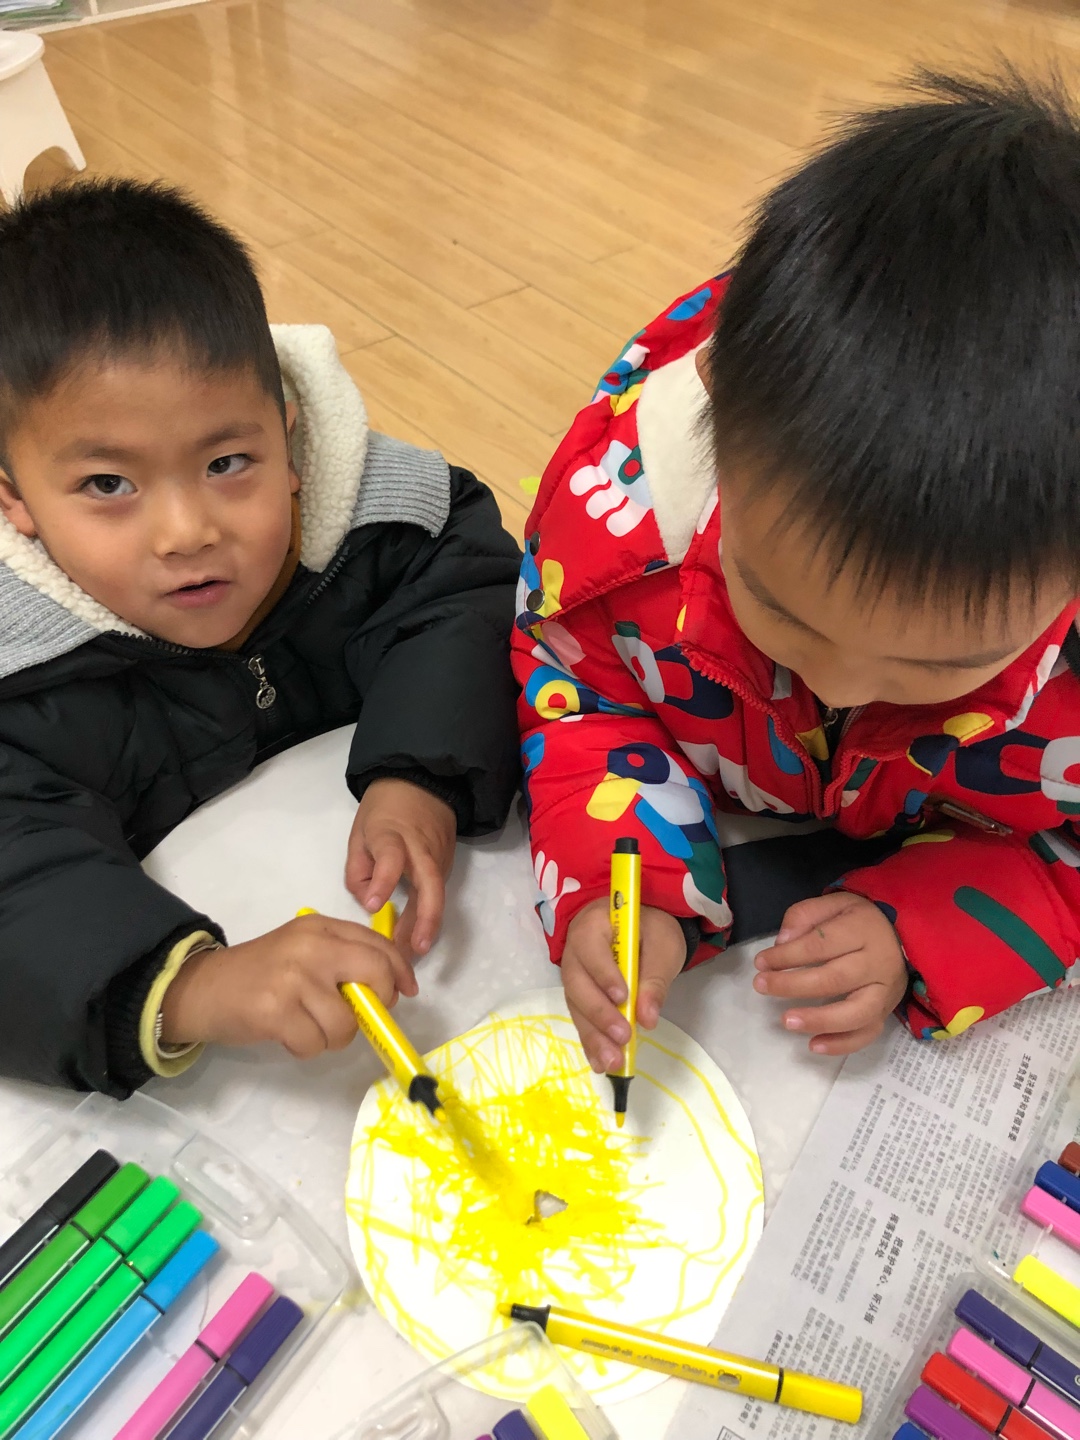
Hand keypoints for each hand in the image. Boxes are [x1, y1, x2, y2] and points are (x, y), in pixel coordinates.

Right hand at [160, 912, 417, 1057]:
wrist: (202, 988)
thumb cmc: (259, 973)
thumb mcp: (302, 949)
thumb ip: (342, 958)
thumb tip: (390, 988)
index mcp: (321, 927)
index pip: (378, 945)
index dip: (399, 972)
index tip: (404, 992)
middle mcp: (311, 946)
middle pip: (375, 974)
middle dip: (377, 1003)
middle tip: (359, 1016)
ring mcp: (293, 978)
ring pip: (345, 1022)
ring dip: (333, 1037)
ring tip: (308, 1028)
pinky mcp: (276, 1011)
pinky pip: (316, 1043)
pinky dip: (307, 1048)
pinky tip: (289, 1036)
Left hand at [345, 779, 456, 956]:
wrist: (425, 783)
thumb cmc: (384, 809)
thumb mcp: (359, 831)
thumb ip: (358, 868)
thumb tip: (369, 904)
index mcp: (392, 834)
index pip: (391, 857)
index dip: (383, 881)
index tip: (375, 907)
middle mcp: (421, 848)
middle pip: (430, 883)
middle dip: (425, 918)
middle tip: (416, 949)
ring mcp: (438, 857)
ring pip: (436, 895)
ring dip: (424, 926)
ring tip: (408, 957)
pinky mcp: (446, 865)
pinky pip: (436, 894)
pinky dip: (426, 918)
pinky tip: (414, 938)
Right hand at [562, 899, 684, 1072]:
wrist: (643, 931)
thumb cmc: (652, 931)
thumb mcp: (663, 946)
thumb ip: (655, 979)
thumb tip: (646, 1019)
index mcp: (593, 926)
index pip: (592, 950)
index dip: (604, 975)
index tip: (623, 998)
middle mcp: (574, 950)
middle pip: (577, 984)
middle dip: (599, 1014)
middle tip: (622, 1037)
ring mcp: (574, 974)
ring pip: (577, 1006)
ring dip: (594, 1036)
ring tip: (612, 1062)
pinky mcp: (579, 995)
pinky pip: (581, 1018)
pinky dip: (591, 1041)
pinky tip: (600, 1063)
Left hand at [753, 893, 905, 1055]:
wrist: (903, 937)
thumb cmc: (859, 920)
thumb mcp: (833, 904)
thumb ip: (805, 916)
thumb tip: (782, 942)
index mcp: (862, 931)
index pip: (820, 945)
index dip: (787, 955)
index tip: (761, 962)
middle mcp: (877, 964)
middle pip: (835, 979)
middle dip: (794, 985)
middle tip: (761, 986)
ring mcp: (884, 992)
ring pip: (855, 1013)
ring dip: (818, 1020)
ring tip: (786, 1021)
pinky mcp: (885, 1013)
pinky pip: (867, 1033)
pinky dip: (841, 1044)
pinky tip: (814, 1045)